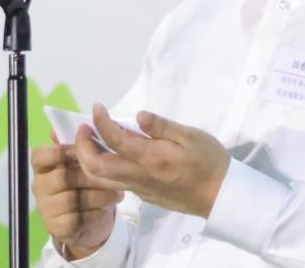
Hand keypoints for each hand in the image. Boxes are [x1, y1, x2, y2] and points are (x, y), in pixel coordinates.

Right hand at [31, 132, 123, 259]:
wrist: (87, 223)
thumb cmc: (84, 186)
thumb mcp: (83, 165)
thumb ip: (80, 147)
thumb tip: (82, 126)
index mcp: (42, 167)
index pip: (40, 156)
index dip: (60, 152)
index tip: (81, 151)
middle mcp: (39, 187)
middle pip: (64, 177)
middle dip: (90, 176)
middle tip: (111, 175)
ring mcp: (46, 208)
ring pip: (74, 198)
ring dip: (99, 195)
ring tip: (117, 192)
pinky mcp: (57, 227)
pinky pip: (79, 217)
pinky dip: (97, 211)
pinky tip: (108, 207)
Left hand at [74, 103, 229, 218]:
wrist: (222, 196)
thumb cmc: (209, 161)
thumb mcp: (190, 136)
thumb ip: (162, 126)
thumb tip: (138, 114)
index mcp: (150, 158)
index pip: (114, 139)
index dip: (100, 121)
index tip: (97, 107)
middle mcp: (139, 176)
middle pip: (96, 167)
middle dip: (82, 147)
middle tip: (84, 127)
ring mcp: (140, 189)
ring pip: (102, 180)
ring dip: (88, 160)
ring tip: (89, 140)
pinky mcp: (144, 195)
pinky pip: (114, 184)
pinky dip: (102, 169)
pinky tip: (109, 155)